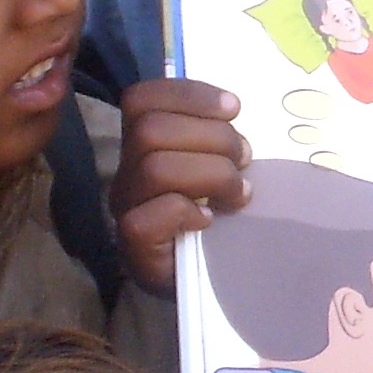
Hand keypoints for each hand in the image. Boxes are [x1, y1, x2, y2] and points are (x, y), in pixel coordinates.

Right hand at [116, 80, 251, 296]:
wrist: (200, 278)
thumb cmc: (213, 215)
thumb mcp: (218, 165)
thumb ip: (217, 137)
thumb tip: (235, 111)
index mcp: (143, 144)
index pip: (143, 98)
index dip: (189, 94)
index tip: (234, 107)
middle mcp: (127, 171)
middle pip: (150, 130)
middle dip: (213, 137)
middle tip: (245, 158)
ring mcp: (127, 207)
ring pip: (155, 168)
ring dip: (213, 174)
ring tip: (239, 193)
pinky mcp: (135, 245)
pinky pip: (152, 216)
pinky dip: (187, 212)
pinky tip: (209, 219)